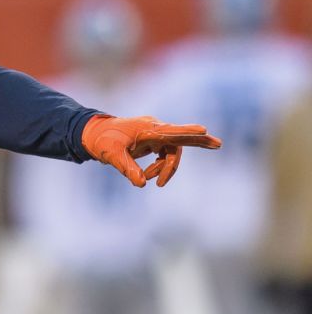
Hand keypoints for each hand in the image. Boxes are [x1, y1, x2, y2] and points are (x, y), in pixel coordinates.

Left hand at [81, 114, 221, 186]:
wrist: (95, 135)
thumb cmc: (103, 141)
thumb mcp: (112, 155)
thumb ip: (127, 168)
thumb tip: (142, 184)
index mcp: (147, 129)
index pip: (170, 131)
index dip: (187, 132)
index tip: (203, 130)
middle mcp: (155, 129)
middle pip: (181, 136)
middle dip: (199, 141)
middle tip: (218, 144)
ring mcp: (156, 135)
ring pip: (172, 153)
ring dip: (166, 168)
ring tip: (155, 181)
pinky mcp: (154, 141)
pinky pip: (165, 156)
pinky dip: (161, 168)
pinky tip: (150, 176)